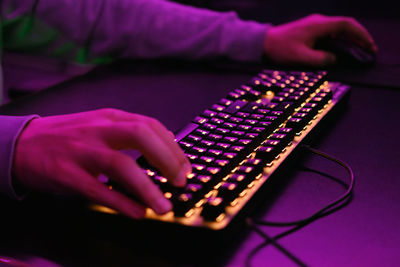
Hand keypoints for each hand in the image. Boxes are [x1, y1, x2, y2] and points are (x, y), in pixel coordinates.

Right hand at [12, 109, 190, 218]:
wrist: (23, 143)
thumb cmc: (68, 136)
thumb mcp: (100, 124)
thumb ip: (130, 132)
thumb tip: (166, 144)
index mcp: (110, 118)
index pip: (150, 125)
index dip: (173, 147)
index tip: (185, 166)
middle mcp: (99, 130)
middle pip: (141, 135)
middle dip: (167, 159)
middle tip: (180, 181)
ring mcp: (82, 151)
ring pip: (120, 164)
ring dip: (147, 187)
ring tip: (163, 205)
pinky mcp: (67, 174)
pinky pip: (97, 190)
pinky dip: (120, 203)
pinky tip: (137, 212)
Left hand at [263, 14, 377, 66]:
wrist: (264, 43)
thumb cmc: (280, 49)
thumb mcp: (301, 58)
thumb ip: (321, 59)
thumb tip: (334, 59)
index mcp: (318, 26)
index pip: (347, 25)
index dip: (361, 35)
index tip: (369, 46)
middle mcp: (318, 22)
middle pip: (346, 26)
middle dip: (360, 37)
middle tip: (369, 50)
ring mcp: (315, 25)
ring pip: (339, 29)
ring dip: (351, 38)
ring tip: (360, 51)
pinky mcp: (310, 30)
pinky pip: (331, 33)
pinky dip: (341, 40)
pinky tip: (343, 49)